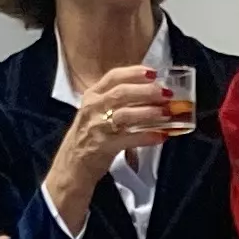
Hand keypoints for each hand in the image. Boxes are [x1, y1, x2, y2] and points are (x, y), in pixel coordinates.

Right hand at [45, 62, 174, 235]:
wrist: (71, 166)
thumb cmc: (89, 137)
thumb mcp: (96, 112)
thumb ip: (117, 101)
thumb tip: (150, 94)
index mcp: (92, 95)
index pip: (114, 77)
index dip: (135, 73)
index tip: (153, 73)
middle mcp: (93, 108)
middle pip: (122, 92)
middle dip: (147, 91)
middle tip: (166, 93)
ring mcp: (96, 127)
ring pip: (125, 114)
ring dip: (149, 112)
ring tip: (166, 112)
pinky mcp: (102, 146)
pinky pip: (128, 138)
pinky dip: (146, 136)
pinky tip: (160, 136)